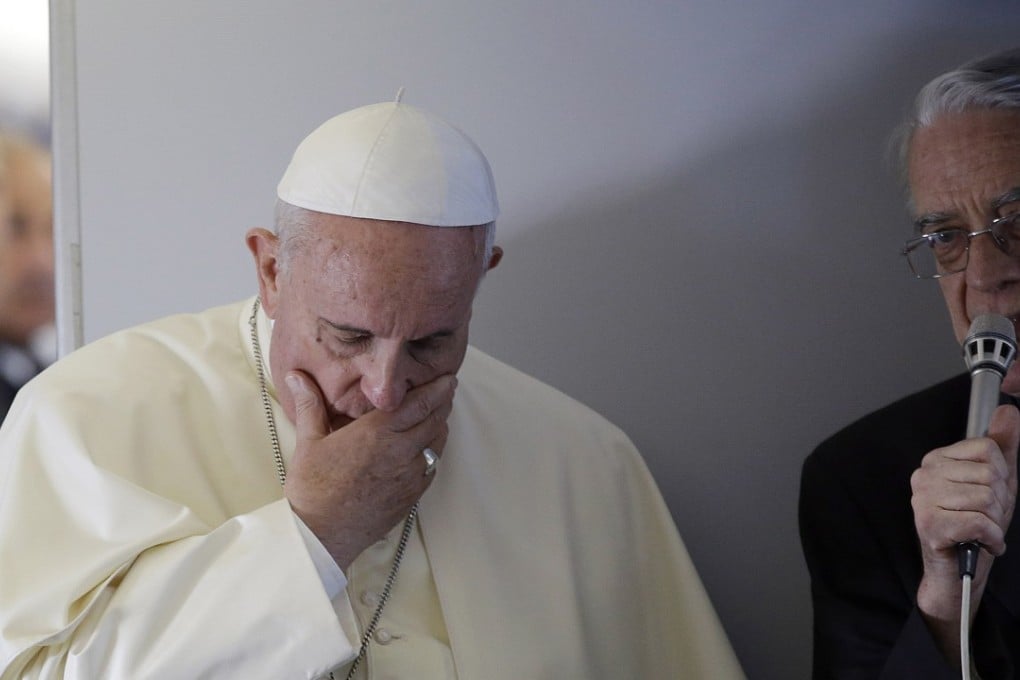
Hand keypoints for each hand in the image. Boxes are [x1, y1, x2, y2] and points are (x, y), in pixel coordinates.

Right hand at [281, 370, 455, 569]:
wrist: (321, 535)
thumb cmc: (313, 488)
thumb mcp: (309, 441)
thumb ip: (310, 404)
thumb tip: (295, 375)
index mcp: (377, 432)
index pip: (419, 402)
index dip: (437, 387)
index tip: (446, 377)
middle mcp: (400, 451)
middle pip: (434, 418)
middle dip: (443, 401)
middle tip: (446, 388)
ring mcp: (409, 475)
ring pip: (437, 442)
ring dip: (440, 424)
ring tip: (437, 413)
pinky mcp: (412, 495)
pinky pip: (432, 465)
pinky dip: (434, 450)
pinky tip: (426, 446)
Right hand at [910, 404, 1019, 661]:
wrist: (959, 573)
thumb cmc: (974, 527)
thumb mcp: (996, 483)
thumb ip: (1002, 446)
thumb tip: (1008, 411)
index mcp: (936, 459)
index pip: (987, 449)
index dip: (1001, 475)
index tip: (989, 494)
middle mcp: (924, 474)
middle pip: (990, 474)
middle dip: (999, 502)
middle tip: (985, 517)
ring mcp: (922, 499)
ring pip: (986, 498)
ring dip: (995, 522)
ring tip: (981, 530)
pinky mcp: (929, 524)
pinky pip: (980, 521)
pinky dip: (992, 538)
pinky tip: (983, 543)